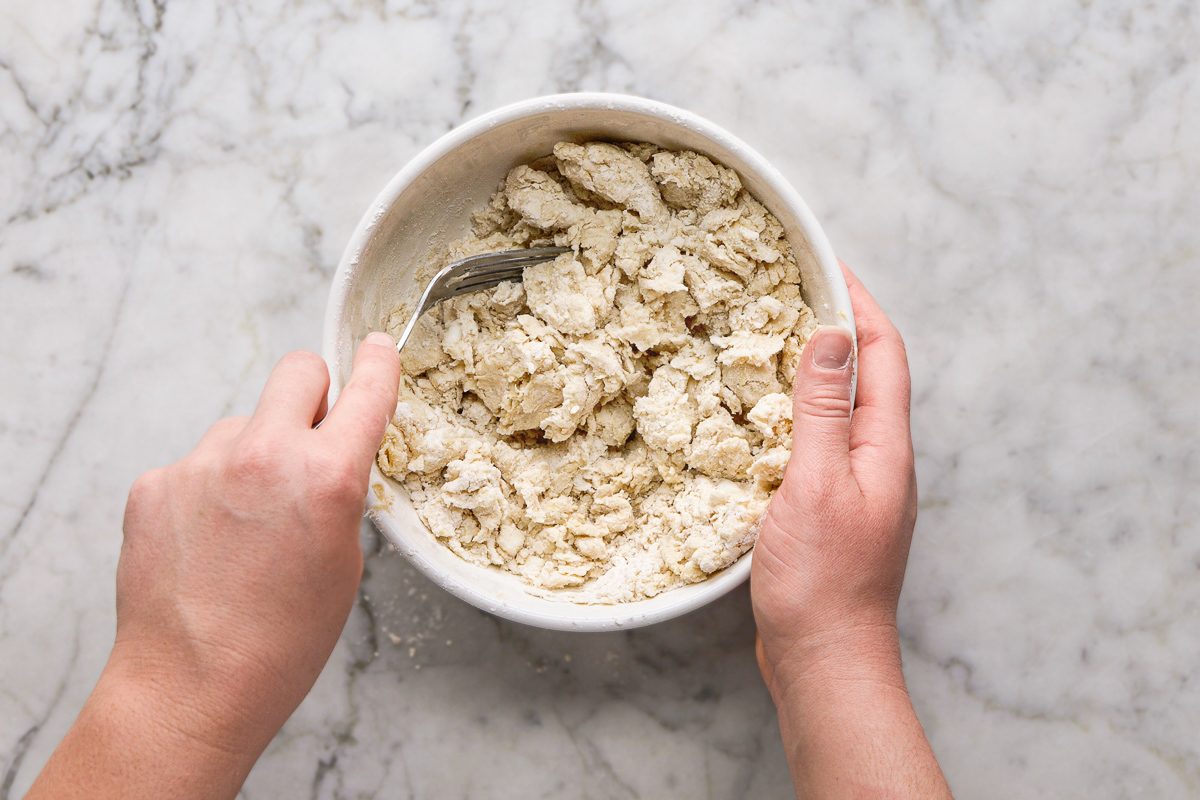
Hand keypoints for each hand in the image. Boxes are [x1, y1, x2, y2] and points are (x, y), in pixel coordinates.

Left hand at [29, 332, 400, 798]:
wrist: (192, 686)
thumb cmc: (280, 643)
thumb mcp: (345, 564)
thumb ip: (340, 494)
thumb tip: (330, 460)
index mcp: (327, 477)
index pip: (365, 391)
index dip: (378, 364)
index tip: (378, 347)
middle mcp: (264, 455)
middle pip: (297, 371)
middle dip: (313, 395)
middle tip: (310, 440)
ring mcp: (201, 464)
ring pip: (243, 425)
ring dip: (254, 455)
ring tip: (246, 526)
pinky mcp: (155, 483)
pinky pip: (197, 463)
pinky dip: (209, 489)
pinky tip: (209, 541)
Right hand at [752, 263, 914, 681]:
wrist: (824, 661)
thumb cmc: (821, 580)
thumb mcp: (815, 484)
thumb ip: (823, 410)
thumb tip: (832, 334)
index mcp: (886, 448)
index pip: (883, 355)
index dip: (858, 304)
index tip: (826, 263)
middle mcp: (882, 462)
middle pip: (868, 376)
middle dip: (837, 326)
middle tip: (790, 292)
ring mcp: (860, 488)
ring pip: (842, 409)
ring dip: (814, 368)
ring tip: (769, 340)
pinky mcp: (832, 511)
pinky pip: (820, 442)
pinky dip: (795, 412)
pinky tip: (761, 417)